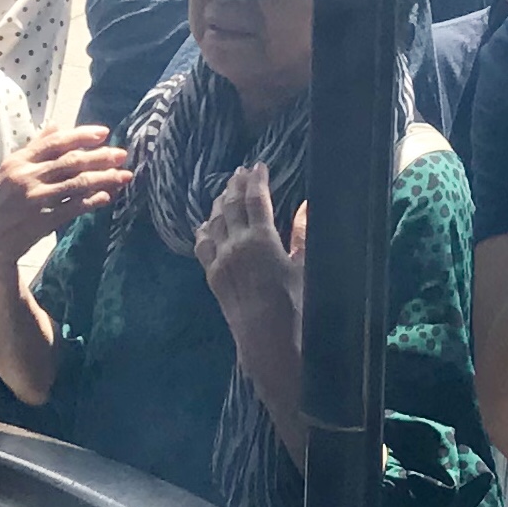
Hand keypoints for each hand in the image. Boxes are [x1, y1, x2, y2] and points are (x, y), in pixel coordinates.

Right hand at [0, 126, 129, 278]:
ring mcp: (36, 199)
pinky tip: (107, 197)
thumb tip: (56, 125)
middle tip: (122, 154)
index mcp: (18, 161)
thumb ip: (34, 148)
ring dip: (105, 178)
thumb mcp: (9, 170)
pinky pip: (75, 207)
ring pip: (78, 183)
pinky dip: (93, 200)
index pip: (56, 142)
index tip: (104, 133)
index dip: (82, 136)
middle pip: (72, 161)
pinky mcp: (43, 221)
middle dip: (101, 156)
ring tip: (124, 175)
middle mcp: (27, 177)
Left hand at [196, 164, 305, 320]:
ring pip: (214, 221)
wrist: (268, 340)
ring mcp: (220, 259)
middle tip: (241, 172)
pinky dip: (205, 228)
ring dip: (219, 202)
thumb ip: (302, 234)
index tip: (258, 165)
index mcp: (262, 238)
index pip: (255, 198)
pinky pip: (202, 244)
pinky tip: (207, 223)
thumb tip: (305, 206)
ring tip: (226, 192)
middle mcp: (236, 243)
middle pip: (231, 204)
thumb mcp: (304, 266)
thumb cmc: (296, 305)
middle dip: (235, 185)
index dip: (256, 179)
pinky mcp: (211, 275)